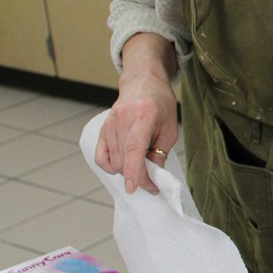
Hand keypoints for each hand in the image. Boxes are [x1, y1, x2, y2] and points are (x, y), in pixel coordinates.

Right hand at [95, 34, 177, 194]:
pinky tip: (124, 166)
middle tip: (154, 182)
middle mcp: (121, 120)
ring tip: (144, 167)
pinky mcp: (102, 130)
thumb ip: (161, 152)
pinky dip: (111, 167)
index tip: (134, 188)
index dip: (133, 170)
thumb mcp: (170, 128)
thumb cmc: (160, 105)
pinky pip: (100, 157)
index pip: (133, 148)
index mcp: (143, 115)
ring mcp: (108, 125)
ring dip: (128, 172)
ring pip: (113, 161)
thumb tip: (153, 176)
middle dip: (138, 177)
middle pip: (123, 159)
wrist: (143, 84)